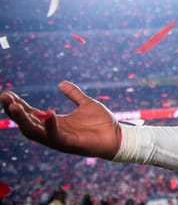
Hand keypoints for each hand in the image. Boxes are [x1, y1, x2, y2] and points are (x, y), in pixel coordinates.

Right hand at [1, 81, 120, 158]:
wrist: (117, 136)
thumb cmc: (101, 123)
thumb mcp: (86, 104)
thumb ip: (73, 94)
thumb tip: (61, 83)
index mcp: (54, 122)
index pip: (31, 113)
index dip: (18, 104)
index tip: (7, 93)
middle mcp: (53, 132)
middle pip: (27, 123)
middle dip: (14, 111)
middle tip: (5, 97)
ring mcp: (60, 139)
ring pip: (34, 132)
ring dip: (23, 120)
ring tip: (14, 106)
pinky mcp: (70, 144)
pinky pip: (55, 136)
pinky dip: (51, 126)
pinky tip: (48, 113)